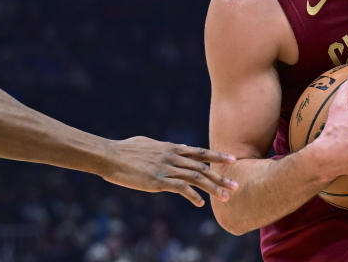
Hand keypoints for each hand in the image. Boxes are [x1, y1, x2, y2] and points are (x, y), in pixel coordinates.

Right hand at [101, 137, 238, 206]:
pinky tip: (200, 203)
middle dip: (221, 177)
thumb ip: (164, 148)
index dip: (218, 156)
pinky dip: (193, 196)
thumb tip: (172, 149)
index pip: (201, 152)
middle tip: (236, 185)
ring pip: (196, 178)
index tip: (233, 159)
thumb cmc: (127, 149)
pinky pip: (180, 188)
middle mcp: (174, 157)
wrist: (111, 156)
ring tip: (226, 197)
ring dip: (213, 188)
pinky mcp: (158, 181)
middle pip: (203, 167)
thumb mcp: (149, 144)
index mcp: (172, 148)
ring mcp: (167, 169)